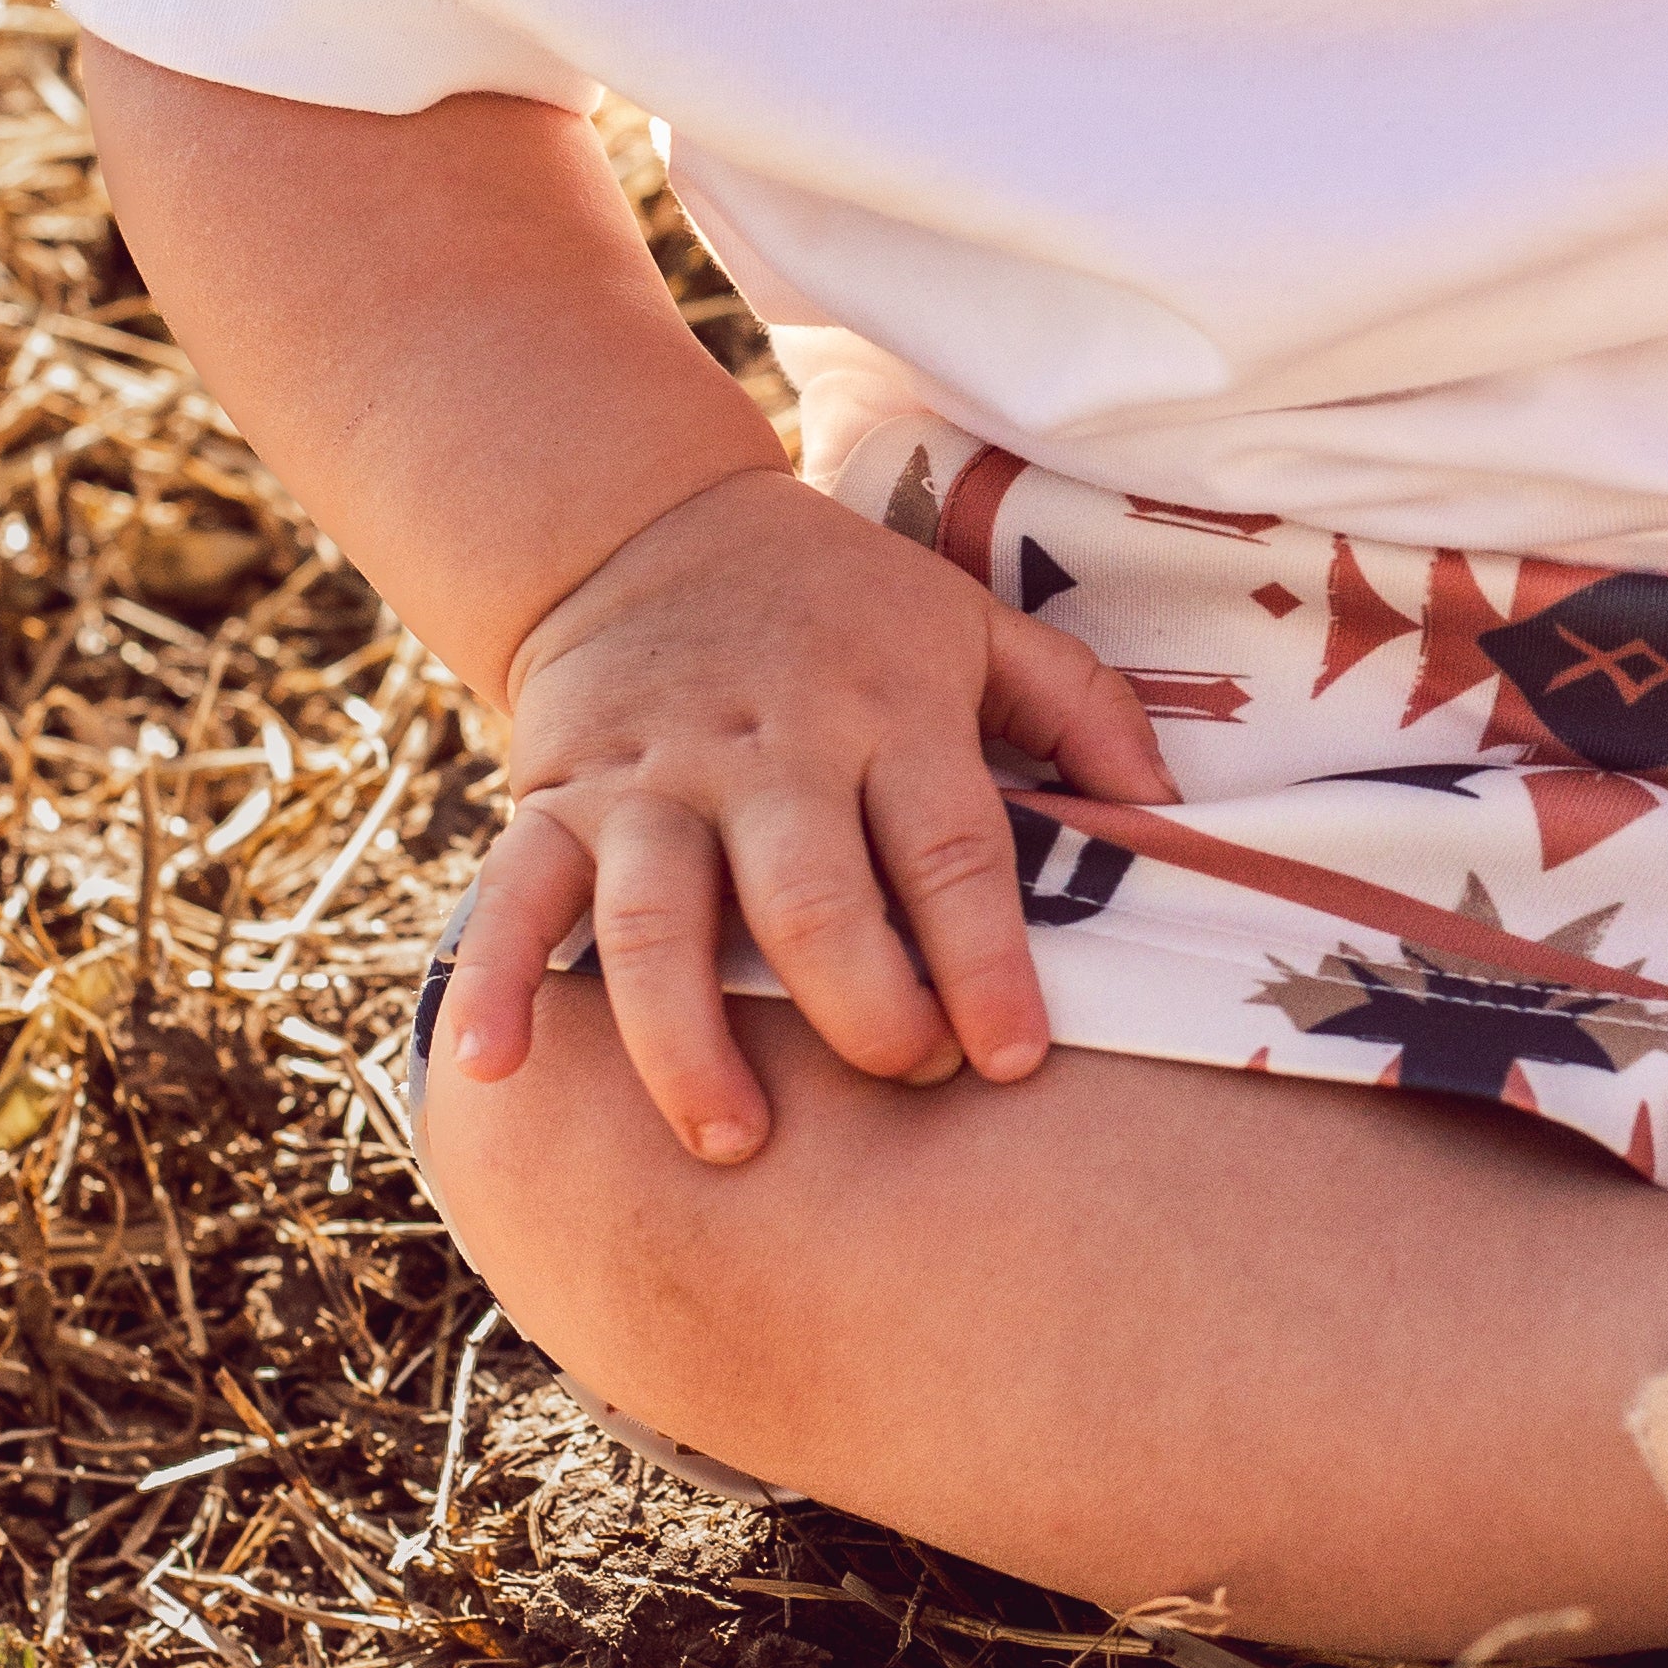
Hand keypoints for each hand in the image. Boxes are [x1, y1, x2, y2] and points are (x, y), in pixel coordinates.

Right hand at [432, 468, 1171, 1165]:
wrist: (648, 528)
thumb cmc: (844, 606)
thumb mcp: (973, 622)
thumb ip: (1079, 707)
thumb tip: (1175, 809)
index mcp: (888, 714)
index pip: (950, 853)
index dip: (985, 962)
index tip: (1012, 1058)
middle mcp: (770, 753)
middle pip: (812, 901)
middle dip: (861, 1010)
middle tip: (902, 1081)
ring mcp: (654, 781)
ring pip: (661, 921)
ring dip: (690, 1038)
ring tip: (733, 1139)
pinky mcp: (557, 799)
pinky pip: (516, 895)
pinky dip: (498, 981)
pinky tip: (492, 1068)